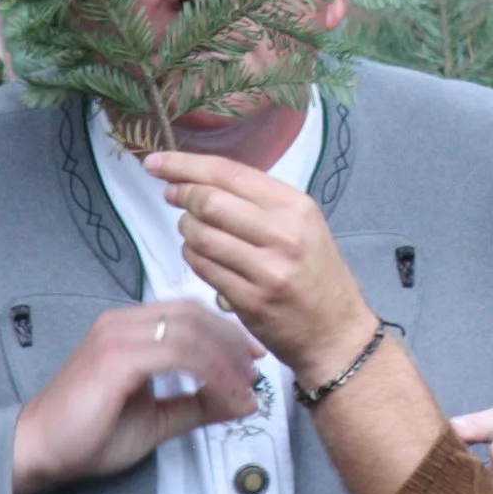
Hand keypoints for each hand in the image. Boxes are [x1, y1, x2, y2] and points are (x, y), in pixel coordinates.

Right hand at [11, 299, 257, 493]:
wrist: (37, 450)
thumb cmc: (85, 434)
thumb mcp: (156, 418)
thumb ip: (197, 404)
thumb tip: (241, 400)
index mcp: (128, 328)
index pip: (188, 313)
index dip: (226, 330)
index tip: (251, 355)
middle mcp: (122, 324)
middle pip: (194, 315)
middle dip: (232, 341)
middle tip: (254, 370)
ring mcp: (117, 337)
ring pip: (190, 331)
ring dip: (225, 359)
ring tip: (242, 386)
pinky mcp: (115, 358)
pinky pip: (177, 354)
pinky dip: (209, 371)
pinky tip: (222, 392)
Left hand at [147, 150, 374, 385]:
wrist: (336, 331)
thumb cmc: (316, 272)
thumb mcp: (303, 225)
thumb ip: (258, 202)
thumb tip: (198, 181)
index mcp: (296, 207)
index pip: (230, 173)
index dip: (185, 164)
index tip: (156, 162)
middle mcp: (284, 234)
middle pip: (210, 202)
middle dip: (182, 196)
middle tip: (172, 197)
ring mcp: (266, 269)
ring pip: (200, 236)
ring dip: (186, 230)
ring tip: (193, 231)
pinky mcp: (250, 299)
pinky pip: (203, 268)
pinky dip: (192, 257)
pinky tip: (199, 256)